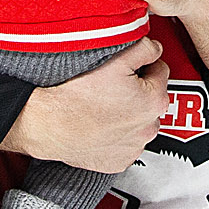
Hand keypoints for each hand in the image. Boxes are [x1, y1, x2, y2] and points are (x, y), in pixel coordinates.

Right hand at [2, 36, 168, 171]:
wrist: (48, 124)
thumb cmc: (76, 95)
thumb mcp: (114, 59)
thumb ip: (144, 47)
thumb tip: (154, 47)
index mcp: (154, 101)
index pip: (160, 70)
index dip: (141, 64)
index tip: (125, 68)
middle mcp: (149, 127)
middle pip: (150, 98)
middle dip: (136, 90)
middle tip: (111, 85)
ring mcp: (134, 147)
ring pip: (138, 122)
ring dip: (127, 113)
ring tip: (102, 105)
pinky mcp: (118, 161)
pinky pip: (124, 143)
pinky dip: (116, 134)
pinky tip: (100, 124)